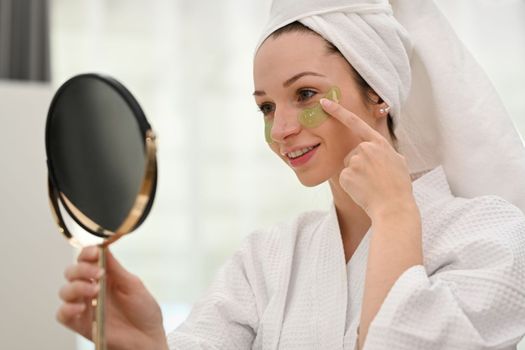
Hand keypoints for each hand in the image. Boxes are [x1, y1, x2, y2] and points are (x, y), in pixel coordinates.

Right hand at [57, 246, 167, 349]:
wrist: (147, 338)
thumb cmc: (144, 311)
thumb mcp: (133, 284)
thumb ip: (115, 268)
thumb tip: (104, 247)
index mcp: (105, 276)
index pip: (86, 259)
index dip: (87, 253)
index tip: (95, 253)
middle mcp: (91, 289)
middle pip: (72, 272)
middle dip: (81, 269)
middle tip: (97, 275)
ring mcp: (85, 306)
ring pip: (65, 291)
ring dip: (76, 287)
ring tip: (93, 291)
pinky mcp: (80, 323)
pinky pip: (63, 315)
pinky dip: (67, 308)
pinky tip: (79, 307)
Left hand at [320, 98, 414, 218]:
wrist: (394, 207)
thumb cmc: (398, 187)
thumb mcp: (398, 162)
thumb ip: (385, 152)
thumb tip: (379, 152)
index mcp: (379, 143)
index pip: (355, 122)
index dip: (338, 111)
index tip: (325, 102)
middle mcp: (365, 148)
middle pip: (352, 153)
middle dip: (359, 165)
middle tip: (375, 180)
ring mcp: (355, 161)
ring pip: (348, 166)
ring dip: (356, 176)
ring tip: (371, 186)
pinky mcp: (346, 174)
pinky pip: (345, 178)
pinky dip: (351, 185)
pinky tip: (363, 191)